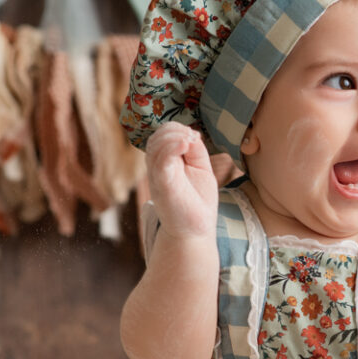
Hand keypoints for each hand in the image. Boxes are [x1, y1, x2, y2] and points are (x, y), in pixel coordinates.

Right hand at [145, 122, 218, 237]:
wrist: (195, 230)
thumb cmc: (197, 201)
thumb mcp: (201, 169)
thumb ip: (196, 151)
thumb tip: (191, 134)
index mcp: (165, 162)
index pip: (162, 135)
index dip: (177, 128)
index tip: (195, 137)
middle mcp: (157, 167)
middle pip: (157, 137)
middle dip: (174, 130)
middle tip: (192, 139)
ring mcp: (158, 176)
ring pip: (156, 146)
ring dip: (174, 136)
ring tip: (189, 142)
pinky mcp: (162, 185)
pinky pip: (160, 161)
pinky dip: (171, 148)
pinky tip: (184, 145)